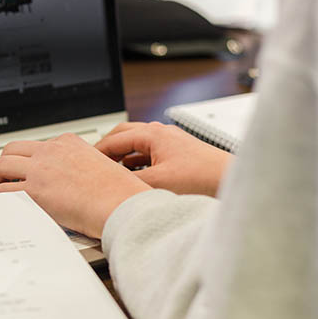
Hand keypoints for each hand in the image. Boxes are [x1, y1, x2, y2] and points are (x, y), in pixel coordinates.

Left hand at [0, 133, 150, 237]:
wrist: (123, 205)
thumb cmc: (119, 193)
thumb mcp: (100, 167)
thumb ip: (79, 168)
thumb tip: (70, 182)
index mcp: (68, 142)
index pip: (37, 146)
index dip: (24, 159)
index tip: (20, 169)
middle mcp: (51, 151)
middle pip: (13, 150)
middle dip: (2, 163)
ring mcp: (41, 169)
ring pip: (2, 165)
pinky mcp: (35, 190)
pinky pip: (3, 190)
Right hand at [94, 122, 232, 196]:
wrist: (232, 182)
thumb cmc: (203, 178)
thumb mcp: (156, 183)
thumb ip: (128, 181)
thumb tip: (108, 184)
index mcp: (153, 134)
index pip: (113, 139)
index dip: (96, 152)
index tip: (84, 163)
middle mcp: (161, 134)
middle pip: (124, 135)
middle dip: (107, 149)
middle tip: (94, 164)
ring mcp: (171, 143)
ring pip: (137, 145)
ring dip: (123, 157)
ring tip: (112, 173)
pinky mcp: (180, 155)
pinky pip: (150, 155)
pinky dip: (137, 163)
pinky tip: (136, 179)